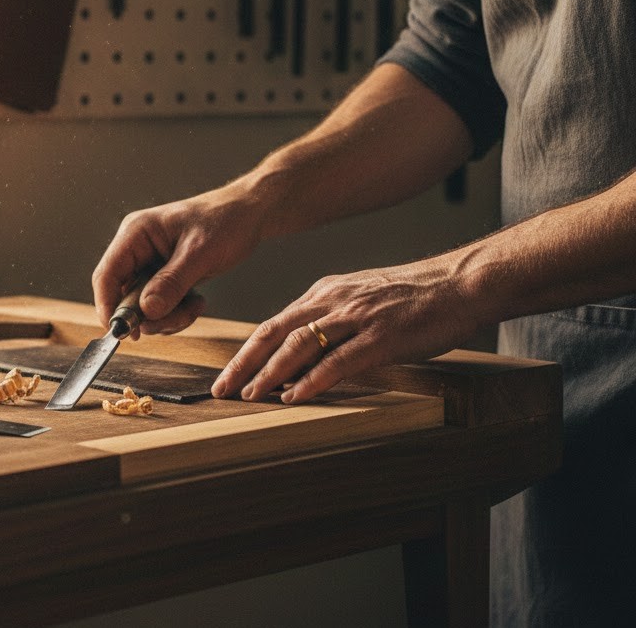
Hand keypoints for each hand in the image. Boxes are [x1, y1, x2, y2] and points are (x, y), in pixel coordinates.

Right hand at [92, 182, 269, 335]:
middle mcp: (137, 249)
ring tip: (195, 305)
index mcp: (136, 233)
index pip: (106, 275)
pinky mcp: (164, 277)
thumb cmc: (225, 221)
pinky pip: (159, 307)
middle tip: (176, 318)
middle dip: (150, 316)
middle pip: (124, 296)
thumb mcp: (200, 253)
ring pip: (142, 308)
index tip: (122, 333)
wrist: (248, 215)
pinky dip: (177, 313)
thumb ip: (171, 282)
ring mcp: (150, 265)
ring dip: (168, 317)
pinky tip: (197, 301)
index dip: (108, 307)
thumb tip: (146, 311)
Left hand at [211, 257, 482, 402]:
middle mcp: (333, 302)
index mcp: (325, 293)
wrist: (459, 283)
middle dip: (244, 363)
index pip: (274, 324)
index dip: (247, 352)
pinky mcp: (381, 337)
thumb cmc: (414, 296)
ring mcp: (356, 318)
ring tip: (250, 396)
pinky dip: (312, 380)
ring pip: (299, 346)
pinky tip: (294, 396)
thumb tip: (305, 354)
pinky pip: (338, 361)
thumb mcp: (361, 299)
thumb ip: (332, 321)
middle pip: (275, 333)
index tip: (227, 374)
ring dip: (270, 374)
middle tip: (221, 389)